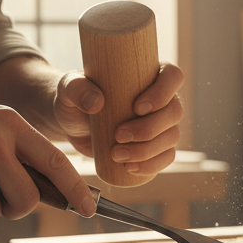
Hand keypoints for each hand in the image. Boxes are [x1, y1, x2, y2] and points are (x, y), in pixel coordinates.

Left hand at [55, 62, 184, 176]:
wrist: (73, 125)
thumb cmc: (75, 99)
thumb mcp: (69, 88)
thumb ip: (76, 88)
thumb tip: (96, 102)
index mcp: (149, 75)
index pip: (172, 76)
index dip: (162, 92)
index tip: (137, 107)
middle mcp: (162, 99)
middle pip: (174, 112)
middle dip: (149, 128)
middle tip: (118, 135)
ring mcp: (162, 125)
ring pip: (171, 137)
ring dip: (147, 150)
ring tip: (117, 155)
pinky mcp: (156, 148)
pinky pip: (167, 157)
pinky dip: (152, 165)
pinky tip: (131, 168)